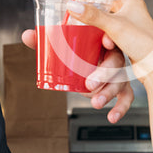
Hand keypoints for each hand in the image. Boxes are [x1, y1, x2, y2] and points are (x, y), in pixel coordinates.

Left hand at [18, 29, 135, 123]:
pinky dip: (121, 108)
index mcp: (102, 40)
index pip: (110, 35)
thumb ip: (44, 41)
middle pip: (116, 61)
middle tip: (89, 84)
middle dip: (104, 73)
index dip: (110, 38)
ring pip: (120, 81)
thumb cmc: (77, 54)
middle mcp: (114, 55)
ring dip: (108, 93)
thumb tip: (26, 35)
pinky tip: (112, 117)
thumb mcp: (62, 47)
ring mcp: (119, 72)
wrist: (88, 67)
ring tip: (96, 103)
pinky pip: (126, 97)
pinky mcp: (120, 87)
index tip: (106, 41)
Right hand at [61, 0, 152, 68]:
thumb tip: (73, 5)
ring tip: (83, 15)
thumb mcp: (115, 27)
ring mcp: (129, 23)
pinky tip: (92, 33)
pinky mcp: (126, 36)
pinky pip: (109, 27)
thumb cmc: (145, 43)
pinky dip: (100, 28)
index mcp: (132, 0)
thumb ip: (93, 16)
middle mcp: (131, 9)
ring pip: (108, 12)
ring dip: (96, 14)